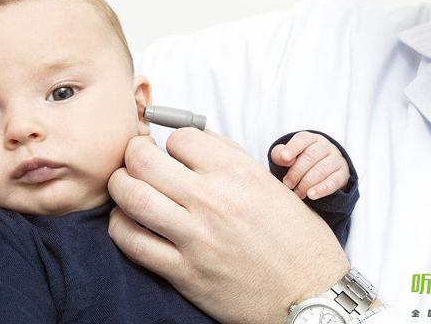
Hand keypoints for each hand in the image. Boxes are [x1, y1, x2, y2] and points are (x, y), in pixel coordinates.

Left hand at [107, 128, 349, 323]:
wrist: (310, 293)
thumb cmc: (297, 239)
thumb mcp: (271, 185)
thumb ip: (231, 158)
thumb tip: (195, 139)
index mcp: (238, 173)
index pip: (180, 137)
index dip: (171, 140)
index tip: (171, 150)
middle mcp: (214, 201)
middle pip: (145, 161)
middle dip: (133, 153)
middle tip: (136, 158)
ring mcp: (196, 238)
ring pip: (132, 198)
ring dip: (120, 185)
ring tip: (126, 184)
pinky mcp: (185, 273)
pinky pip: (133, 243)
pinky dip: (120, 226)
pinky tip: (127, 220)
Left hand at [271, 132, 350, 199]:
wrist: (320, 173)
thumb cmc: (299, 162)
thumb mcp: (287, 156)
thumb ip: (280, 154)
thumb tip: (284, 158)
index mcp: (310, 139)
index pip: (302, 139)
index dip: (292, 148)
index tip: (284, 157)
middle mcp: (325, 146)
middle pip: (311, 156)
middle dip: (297, 171)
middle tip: (287, 184)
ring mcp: (336, 159)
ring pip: (322, 169)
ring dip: (307, 183)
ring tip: (297, 193)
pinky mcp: (343, 174)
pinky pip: (334, 181)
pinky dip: (322, 189)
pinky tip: (311, 195)